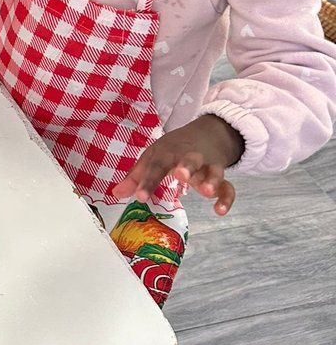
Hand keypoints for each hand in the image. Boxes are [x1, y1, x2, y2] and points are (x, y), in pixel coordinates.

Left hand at [110, 115, 243, 216]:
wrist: (207, 133)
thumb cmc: (174, 149)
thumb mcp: (154, 157)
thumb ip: (136, 176)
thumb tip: (116, 194)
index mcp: (168, 152)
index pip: (156, 166)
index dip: (147, 181)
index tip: (140, 197)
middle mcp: (189, 157)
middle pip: (189, 159)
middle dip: (186, 167)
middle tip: (181, 176)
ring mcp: (208, 165)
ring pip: (213, 171)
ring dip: (210, 180)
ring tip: (206, 191)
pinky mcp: (222, 175)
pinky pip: (228, 187)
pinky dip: (227, 198)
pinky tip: (220, 211)